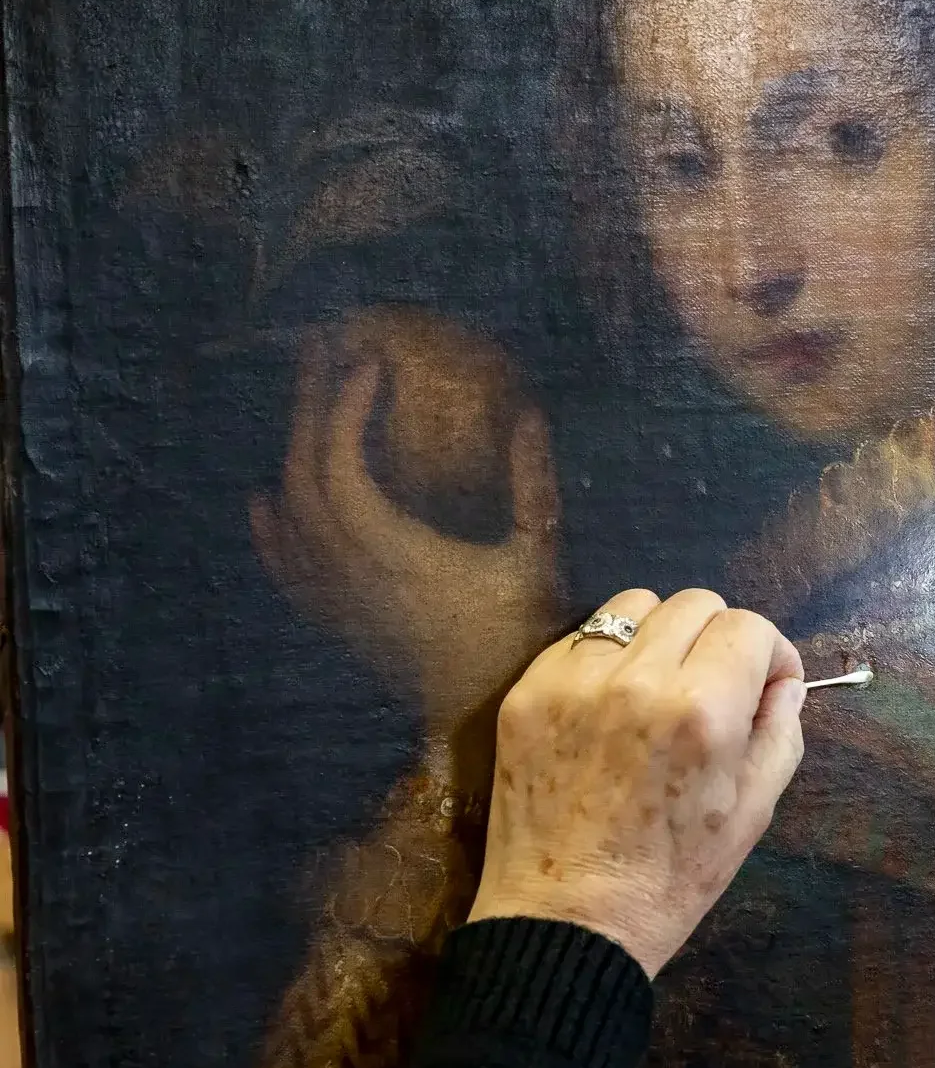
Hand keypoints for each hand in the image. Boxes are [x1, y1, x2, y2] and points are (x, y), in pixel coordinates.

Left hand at [250, 324, 561, 762]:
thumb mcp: (538, 552)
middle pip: (305, 478)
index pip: (345, 467)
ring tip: (308, 407)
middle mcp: (355, 572)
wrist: (486, 709)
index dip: (346, 411)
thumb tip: (529, 415)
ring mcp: (339, 598)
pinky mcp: (338, 619)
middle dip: (310, 411)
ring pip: (291, 516)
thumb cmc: (522, 631)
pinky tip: (262, 501)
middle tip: (323, 357)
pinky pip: (287, 570)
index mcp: (400, 550)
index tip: (370, 368)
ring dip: (293, 455)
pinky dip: (270, 531)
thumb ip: (532, 483)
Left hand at [469, 589, 807, 976]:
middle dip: (719, 640)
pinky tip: (610, 708)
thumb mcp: (754, 813)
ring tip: (658, 688)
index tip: (764, 686)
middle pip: (695, 605)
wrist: (567, 924)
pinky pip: (580, 639)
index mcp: (702, 711)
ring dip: (660, 636)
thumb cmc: (672, 880)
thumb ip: (780, 732)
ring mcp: (573, 682)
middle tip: (714, 689)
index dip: (769, 654)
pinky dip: (607, 659)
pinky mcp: (527, 693)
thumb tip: (782, 682)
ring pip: (634, 606)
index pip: (748, 627)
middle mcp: (637, 680)